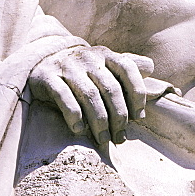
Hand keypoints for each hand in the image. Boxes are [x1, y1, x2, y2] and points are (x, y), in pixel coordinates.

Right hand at [28, 45, 153, 144]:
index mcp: (105, 55)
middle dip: (118, 116)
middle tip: (120, 138)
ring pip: (89, 95)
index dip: (136, 93)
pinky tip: (79, 130)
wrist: (43, 59)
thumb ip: (127, 66)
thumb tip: (151, 68)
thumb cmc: (82, 69)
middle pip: (110, 88)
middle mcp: (88, 58)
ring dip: (99, 121)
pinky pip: (63, 97)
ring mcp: (68, 66)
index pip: (127, 69)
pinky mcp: (49, 77)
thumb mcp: (104, 63)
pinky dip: (73, 115)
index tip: (138, 117)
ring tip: (103, 140)